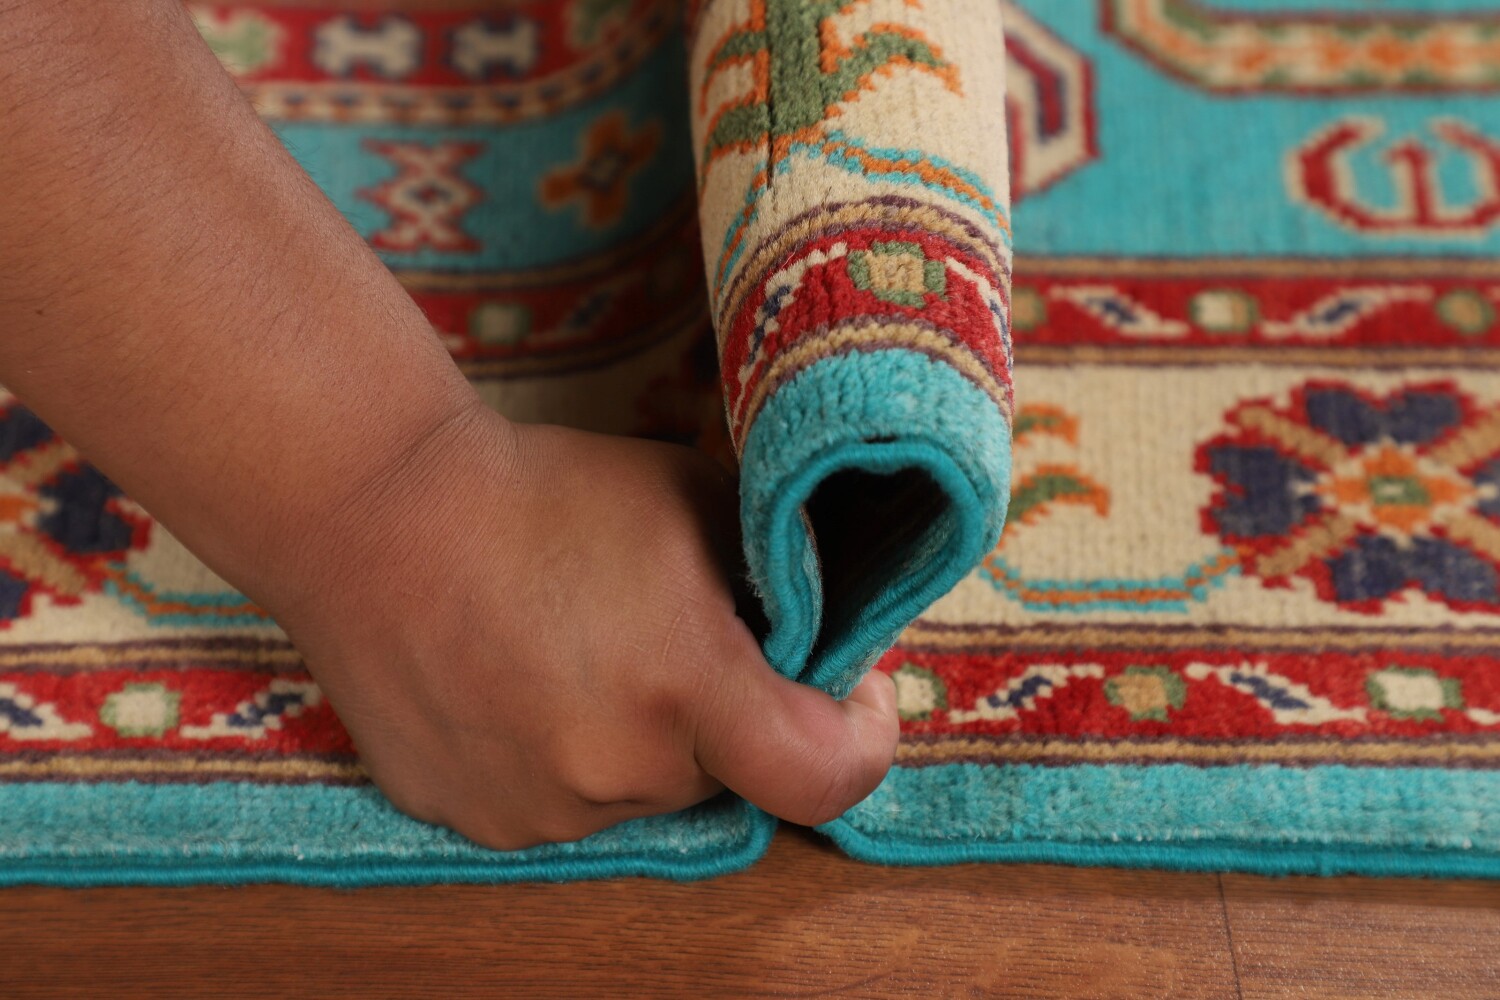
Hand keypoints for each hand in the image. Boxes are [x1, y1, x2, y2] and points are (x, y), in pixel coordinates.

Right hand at [267, 403, 899, 850]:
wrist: (375, 506)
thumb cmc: (541, 487)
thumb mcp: (691, 497)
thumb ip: (774, 571)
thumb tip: (811, 623)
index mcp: (687, 685)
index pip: (825, 776)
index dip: (859, 737)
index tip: (852, 692)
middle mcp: (617, 768)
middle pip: (721, 772)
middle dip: (719, 713)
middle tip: (668, 632)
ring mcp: (534, 807)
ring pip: (633, 790)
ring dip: (634, 738)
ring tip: (573, 645)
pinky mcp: (467, 815)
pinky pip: (551, 800)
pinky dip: (557, 753)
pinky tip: (515, 675)